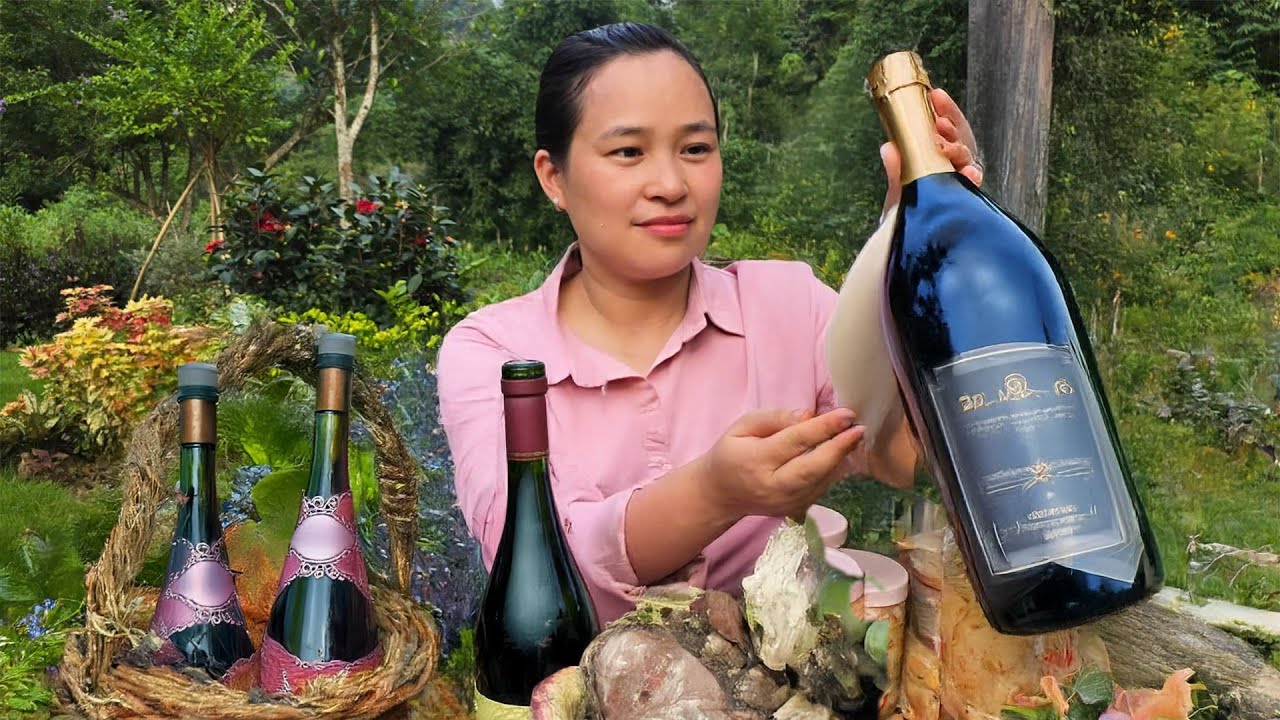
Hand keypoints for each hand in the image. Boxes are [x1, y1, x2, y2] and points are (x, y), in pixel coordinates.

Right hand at [699, 407, 864, 519]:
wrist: (721, 494)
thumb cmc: (731, 453)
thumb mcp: (742, 426)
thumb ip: (774, 419)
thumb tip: (808, 415)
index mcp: (755, 461)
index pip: (794, 442)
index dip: (823, 427)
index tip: (846, 414)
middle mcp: (772, 486)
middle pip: (812, 468)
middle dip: (839, 447)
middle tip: (858, 428)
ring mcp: (785, 503)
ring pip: (821, 481)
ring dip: (841, 459)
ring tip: (854, 437)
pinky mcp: (795, 510)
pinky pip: (821, 489)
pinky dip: (834, 471)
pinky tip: (839, 454)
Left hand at [880, 87, 982, 215]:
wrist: (906, 257)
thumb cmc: (907, 222)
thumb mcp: (899, 195)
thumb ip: (897, 172)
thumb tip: (887, 147)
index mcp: (940, 162)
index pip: (948, 130)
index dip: (946, 112)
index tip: (936, 95)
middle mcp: (956, 173)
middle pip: (962, 142)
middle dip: (953, 128)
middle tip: (940, 124)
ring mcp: (963, 189)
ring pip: (969, 162)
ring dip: (961, 152)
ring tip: (948, 149)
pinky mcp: (966, 206)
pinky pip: (972, 189)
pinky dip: (971, 180)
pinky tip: (970, 175)